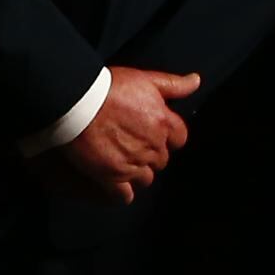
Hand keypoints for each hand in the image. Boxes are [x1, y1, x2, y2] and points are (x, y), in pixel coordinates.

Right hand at [47, 66, 200, 205]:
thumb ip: (174, 84)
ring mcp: (132, 163)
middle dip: (151, 154)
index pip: (179, 138)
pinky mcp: (112, 176)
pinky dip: (122, 193)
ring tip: (122, 162)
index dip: (167, 136)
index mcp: (163, 122)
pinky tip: (115, 185)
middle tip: (132, 145)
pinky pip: (124, 195)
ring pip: (145, 178)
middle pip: (161, 160)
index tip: (154, 133)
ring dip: (137, 172)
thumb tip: (196, 81)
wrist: (78, 102)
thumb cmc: (109, 87)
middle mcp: (152, 145)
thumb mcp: (145, 79)